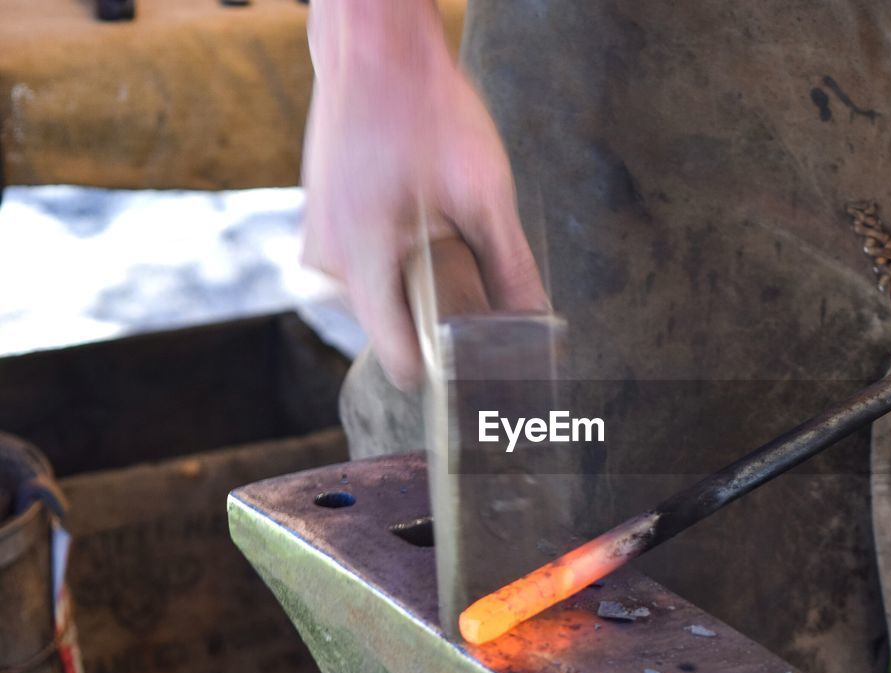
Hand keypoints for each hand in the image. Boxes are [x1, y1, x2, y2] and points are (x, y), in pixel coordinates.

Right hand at [301, 1, 545, 389]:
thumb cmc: (426, 112)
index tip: (474, 365)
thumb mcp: (484, 193)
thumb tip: (537, 324)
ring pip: (378, 295)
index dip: (443, 366)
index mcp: (361, 259)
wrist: (377, 51)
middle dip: (432, 311)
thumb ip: (509, 268)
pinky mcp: (319, 225)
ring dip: (413, 279)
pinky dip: (395, 256)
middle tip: (466, 263)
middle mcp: (327, 259)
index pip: (398, 357)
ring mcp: (316, 241)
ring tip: (437, 224)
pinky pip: (364, 267)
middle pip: (392, 327)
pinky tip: (417, 215)